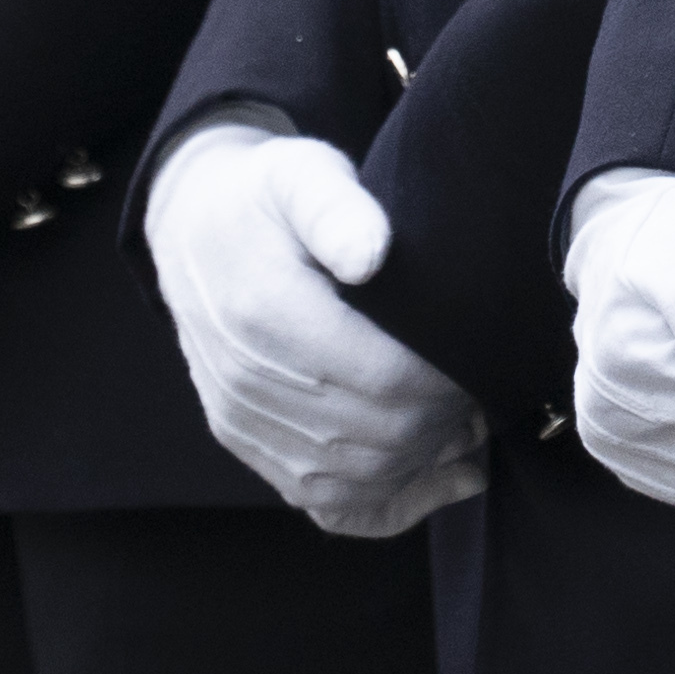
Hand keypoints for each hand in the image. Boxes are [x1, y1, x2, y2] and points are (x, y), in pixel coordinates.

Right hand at [145, 122, 483, 537]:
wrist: (190, 227)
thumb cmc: (264, 197)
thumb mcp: (301, 172)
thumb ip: (337, 208)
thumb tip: (372, 256)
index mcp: (267, 312)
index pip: (382, 379)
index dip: (446, 384)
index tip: (480, 361)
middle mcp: (248, 379)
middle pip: (375, 437)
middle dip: (444, 425)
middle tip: (484, 395)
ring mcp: (242, 418)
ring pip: (353, 479)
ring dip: (422, 465)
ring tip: (467, 431)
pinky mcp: (243, 439)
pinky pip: (321, 501)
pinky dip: (386, 501)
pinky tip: (435, 477)